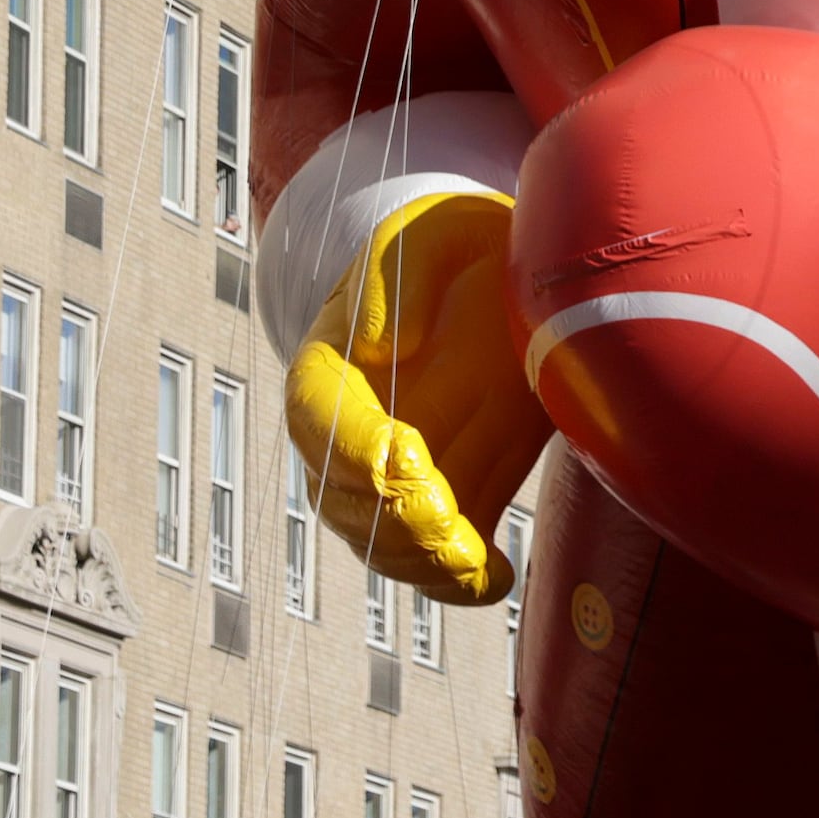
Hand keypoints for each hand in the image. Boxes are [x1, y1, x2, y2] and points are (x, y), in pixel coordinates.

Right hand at [284, 190, 548, 603]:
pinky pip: (437, 563)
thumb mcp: (432, 234)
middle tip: (445, 520)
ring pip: (384, 545)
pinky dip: (461, 583)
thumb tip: (375, 347)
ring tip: (473, 561)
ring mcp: (393, 478)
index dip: (350, 447)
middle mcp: (349, 434)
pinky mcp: (451, 499)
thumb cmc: (459, 249)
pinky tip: (497, 577)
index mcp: (328, 364)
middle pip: (342, 500)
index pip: (315, 418)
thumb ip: (398, 278)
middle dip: (391, 521)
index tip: (401, 452)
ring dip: (423, 563)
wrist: (504, 275)